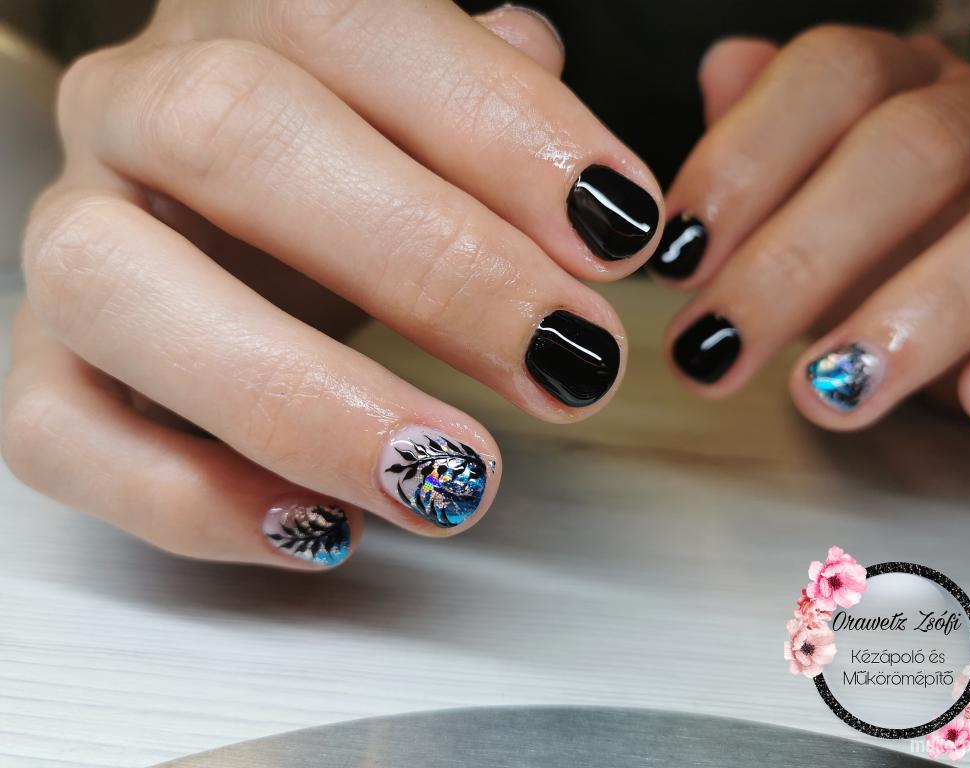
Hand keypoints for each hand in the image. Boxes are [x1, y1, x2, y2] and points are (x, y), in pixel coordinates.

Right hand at [1, 1, 663, 567]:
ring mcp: (75, 241)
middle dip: (429, 264)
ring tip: (453, 478)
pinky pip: (60, 433)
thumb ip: (500, 118)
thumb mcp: (429, 114)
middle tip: (568, 362)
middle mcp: (138, 111)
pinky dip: (193, 499)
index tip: (618, 234)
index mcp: (248, 19)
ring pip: (118, 289)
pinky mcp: (43, 369)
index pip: (355, 24)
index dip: (498, 129)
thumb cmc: (347, 163)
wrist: (217, 215)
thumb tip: (591, 190)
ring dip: (303, 403)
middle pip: (234, 135)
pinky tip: (327, 530)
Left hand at [651, 27, 969, 430]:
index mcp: (913, 84)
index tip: (675, 257)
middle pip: (910, 146)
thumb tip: (725, 66)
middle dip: (798, 259)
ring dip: (919, 309)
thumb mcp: (831, 192)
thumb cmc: (910, 236)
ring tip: (826, 395)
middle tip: (711, 355)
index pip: (833, 74)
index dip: (745, 160)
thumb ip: (776, 143)